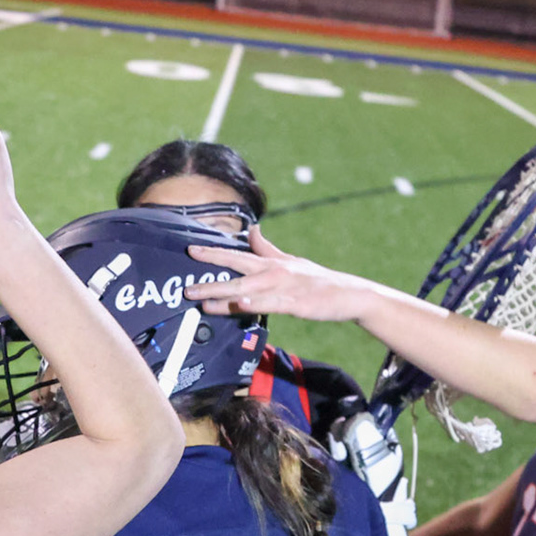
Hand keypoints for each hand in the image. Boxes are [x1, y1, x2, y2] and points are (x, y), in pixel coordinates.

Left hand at [184, 227, 373, 321]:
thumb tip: (253, 230)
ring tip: (201, 302)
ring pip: (248, 291)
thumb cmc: (317, 280)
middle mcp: (274, 273)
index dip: (213, 253)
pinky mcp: (295, 304)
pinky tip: (240, 305)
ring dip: (223, 296)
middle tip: (186, 287)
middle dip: (210, 280)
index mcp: (271, 263)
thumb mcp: (291, 260)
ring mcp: (284, 288)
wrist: (349, 294)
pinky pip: (270, 304)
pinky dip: (254, 304)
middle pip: (236, 274)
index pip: (236, 256)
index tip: (191, 251)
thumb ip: (268, 248)